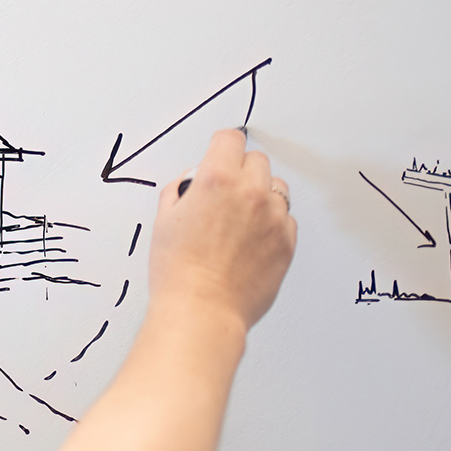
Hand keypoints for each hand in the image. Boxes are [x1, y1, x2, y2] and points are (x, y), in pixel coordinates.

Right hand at [148, 129, 296, 332]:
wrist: (202, 311)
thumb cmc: (179, 273)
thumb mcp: (163, 223)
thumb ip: (179, 193)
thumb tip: (190, 184)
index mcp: (216, 181)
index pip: (231, 139)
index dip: (222, 146)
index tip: (220, 153)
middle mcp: (250, 193)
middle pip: (257, 161)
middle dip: (241, 171)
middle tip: (225, 194)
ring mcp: (273, 218)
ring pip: (276, 188)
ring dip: (261, 195)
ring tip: (240, 220)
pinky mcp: (287, 242)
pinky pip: (286, 219)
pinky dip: (272, 224)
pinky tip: (250, 241)